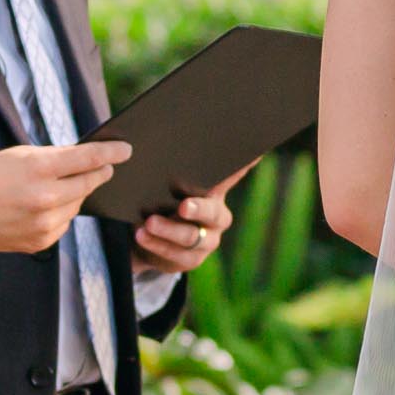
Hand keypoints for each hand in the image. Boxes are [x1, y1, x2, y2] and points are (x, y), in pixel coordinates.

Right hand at [0, 142, 129, 254]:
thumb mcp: (19, 155)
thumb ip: (54, 158)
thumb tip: (87, 160)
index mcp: (38, 169)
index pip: (88, 158)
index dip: (111, 153)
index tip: (126, 151)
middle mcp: (44, 198)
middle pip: (88, 184)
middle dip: (99, 173)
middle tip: (106, 166)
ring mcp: (43, 224)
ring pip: (76, 205)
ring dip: (74, 194)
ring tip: (53, 187)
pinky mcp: (39, 242)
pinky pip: (63, 224)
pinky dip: (59, 214)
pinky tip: (41, 207)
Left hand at [132, 161, 254, 274]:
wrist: (146, 239)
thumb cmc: (159, 202)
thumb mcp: (165, 185)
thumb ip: (173, 170)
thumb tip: (163, 134)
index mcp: (215, 191)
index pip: (232, 174)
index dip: (243, 165)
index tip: (252, 155)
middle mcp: (218, 216)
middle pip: (211, 212)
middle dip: (197, 209)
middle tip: (183, 206)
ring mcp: (208, 240)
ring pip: (191, 237)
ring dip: (168, 229)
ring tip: (148, 223)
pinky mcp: (192, 260)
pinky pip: (175, 254)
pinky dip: (156, 244)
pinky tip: (142, 236)